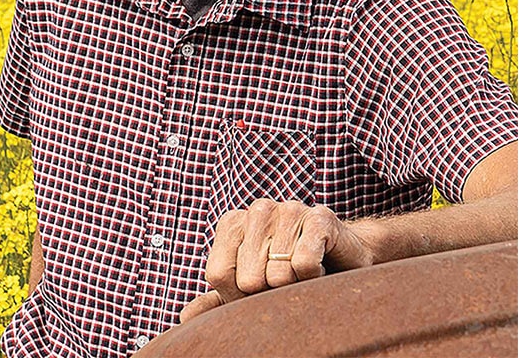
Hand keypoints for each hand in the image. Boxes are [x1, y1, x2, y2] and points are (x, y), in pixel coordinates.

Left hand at [179, 198, 372, 322]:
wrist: (342, 259)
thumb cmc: (288, 274)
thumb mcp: (249, 288)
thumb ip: (217, 300)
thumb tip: (184, 319)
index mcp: (232, 222)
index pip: (218, 274)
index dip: (238, 295)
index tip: (257, 289)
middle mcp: (257, 210)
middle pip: (247, 278)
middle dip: (268, 292)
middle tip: (285, 280)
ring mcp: (289, 208)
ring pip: (277, 274)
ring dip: (294, 286)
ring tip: (302, 272)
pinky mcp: (320, 217)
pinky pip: (304, 264)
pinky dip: (314, 278)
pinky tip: (320, 266)